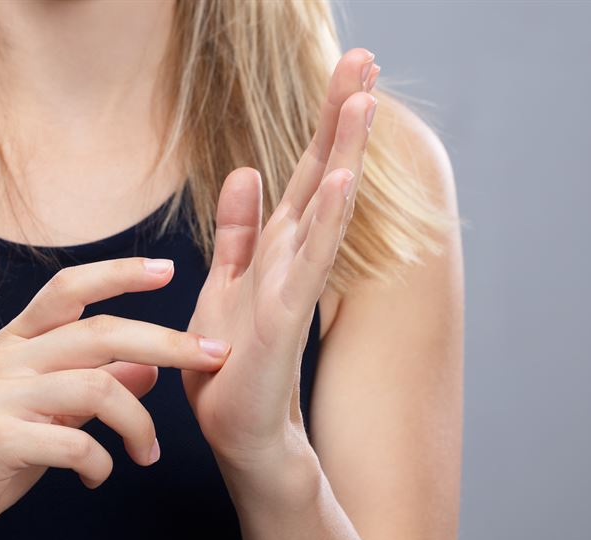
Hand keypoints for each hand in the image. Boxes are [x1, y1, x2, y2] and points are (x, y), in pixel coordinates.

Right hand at [0, 258, 230, 539]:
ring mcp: (0, 396)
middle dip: (168, 343)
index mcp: (15, 343)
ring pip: (99, 388)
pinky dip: (103, 463)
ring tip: (148, 453)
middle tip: (213, 358)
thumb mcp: (47, 412)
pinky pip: (78, 443)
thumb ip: (92, 384)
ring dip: (140, 424)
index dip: (119, 273)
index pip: (69, 288)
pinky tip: (97, 476)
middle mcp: (7, 359)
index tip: (169, 269)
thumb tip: (149, 366)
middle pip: (101, 333)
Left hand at [182, 49, 379, 478]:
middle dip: (342, 118)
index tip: (348, 68)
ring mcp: (295, 287)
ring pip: (326, 209)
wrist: (240, 433)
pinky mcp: (286, 320)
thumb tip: (246, 171)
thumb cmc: (232, 364)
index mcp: (277, 248)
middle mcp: (294, 260)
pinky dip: (327, 222)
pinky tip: (343, 184)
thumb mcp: (225, 284)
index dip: (326, 121)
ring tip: (365, 100)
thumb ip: (238, 232)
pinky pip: (308, 263)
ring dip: (345, 154)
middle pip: (324, 176)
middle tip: (364, 56)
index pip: (307, 172)